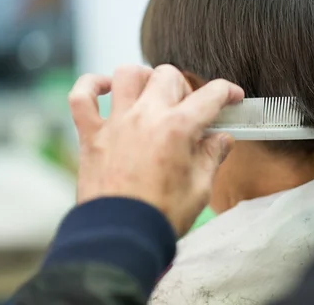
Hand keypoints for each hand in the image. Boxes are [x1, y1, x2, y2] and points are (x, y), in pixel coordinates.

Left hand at [68, 65, 243, 235]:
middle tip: (188, 110)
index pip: (210, 95)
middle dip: (184, 88)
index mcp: (178, 129)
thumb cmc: (161, 216)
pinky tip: (106, 88)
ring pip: (128, 74)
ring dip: (144, 79)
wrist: (120, 238)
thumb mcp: (200, 188)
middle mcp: (146, 117)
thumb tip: (222, 139)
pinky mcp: (91, 135)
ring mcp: (116, 123)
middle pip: (168, 76)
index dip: (227, 92)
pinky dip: (91, 86)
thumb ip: (212, 156)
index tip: (232, 97)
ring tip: (151, 94)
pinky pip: (81, 96)